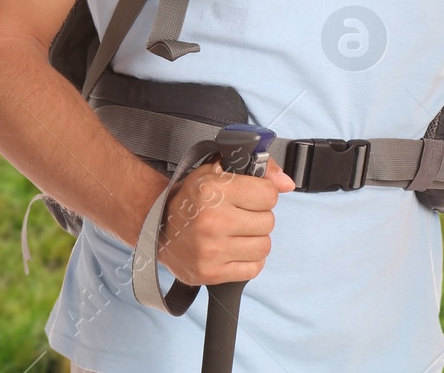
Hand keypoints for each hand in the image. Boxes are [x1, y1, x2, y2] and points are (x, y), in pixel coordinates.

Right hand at [157, 156, 294, 284]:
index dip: (263, 194)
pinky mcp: (210, 273)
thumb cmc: (190, 198)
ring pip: (264, 246)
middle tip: (240, 215)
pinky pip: (253, 269)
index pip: (269, 194)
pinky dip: (249, 260)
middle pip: (268, 222)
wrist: (155, 227)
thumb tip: (288, 183)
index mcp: (213, 191)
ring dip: (255, 240)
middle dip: (258, 217)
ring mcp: (210, 250)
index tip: (251, 195)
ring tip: (236, 233)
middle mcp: (212, 221)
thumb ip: (259, 169)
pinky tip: (234, 250)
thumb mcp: (218, 171)